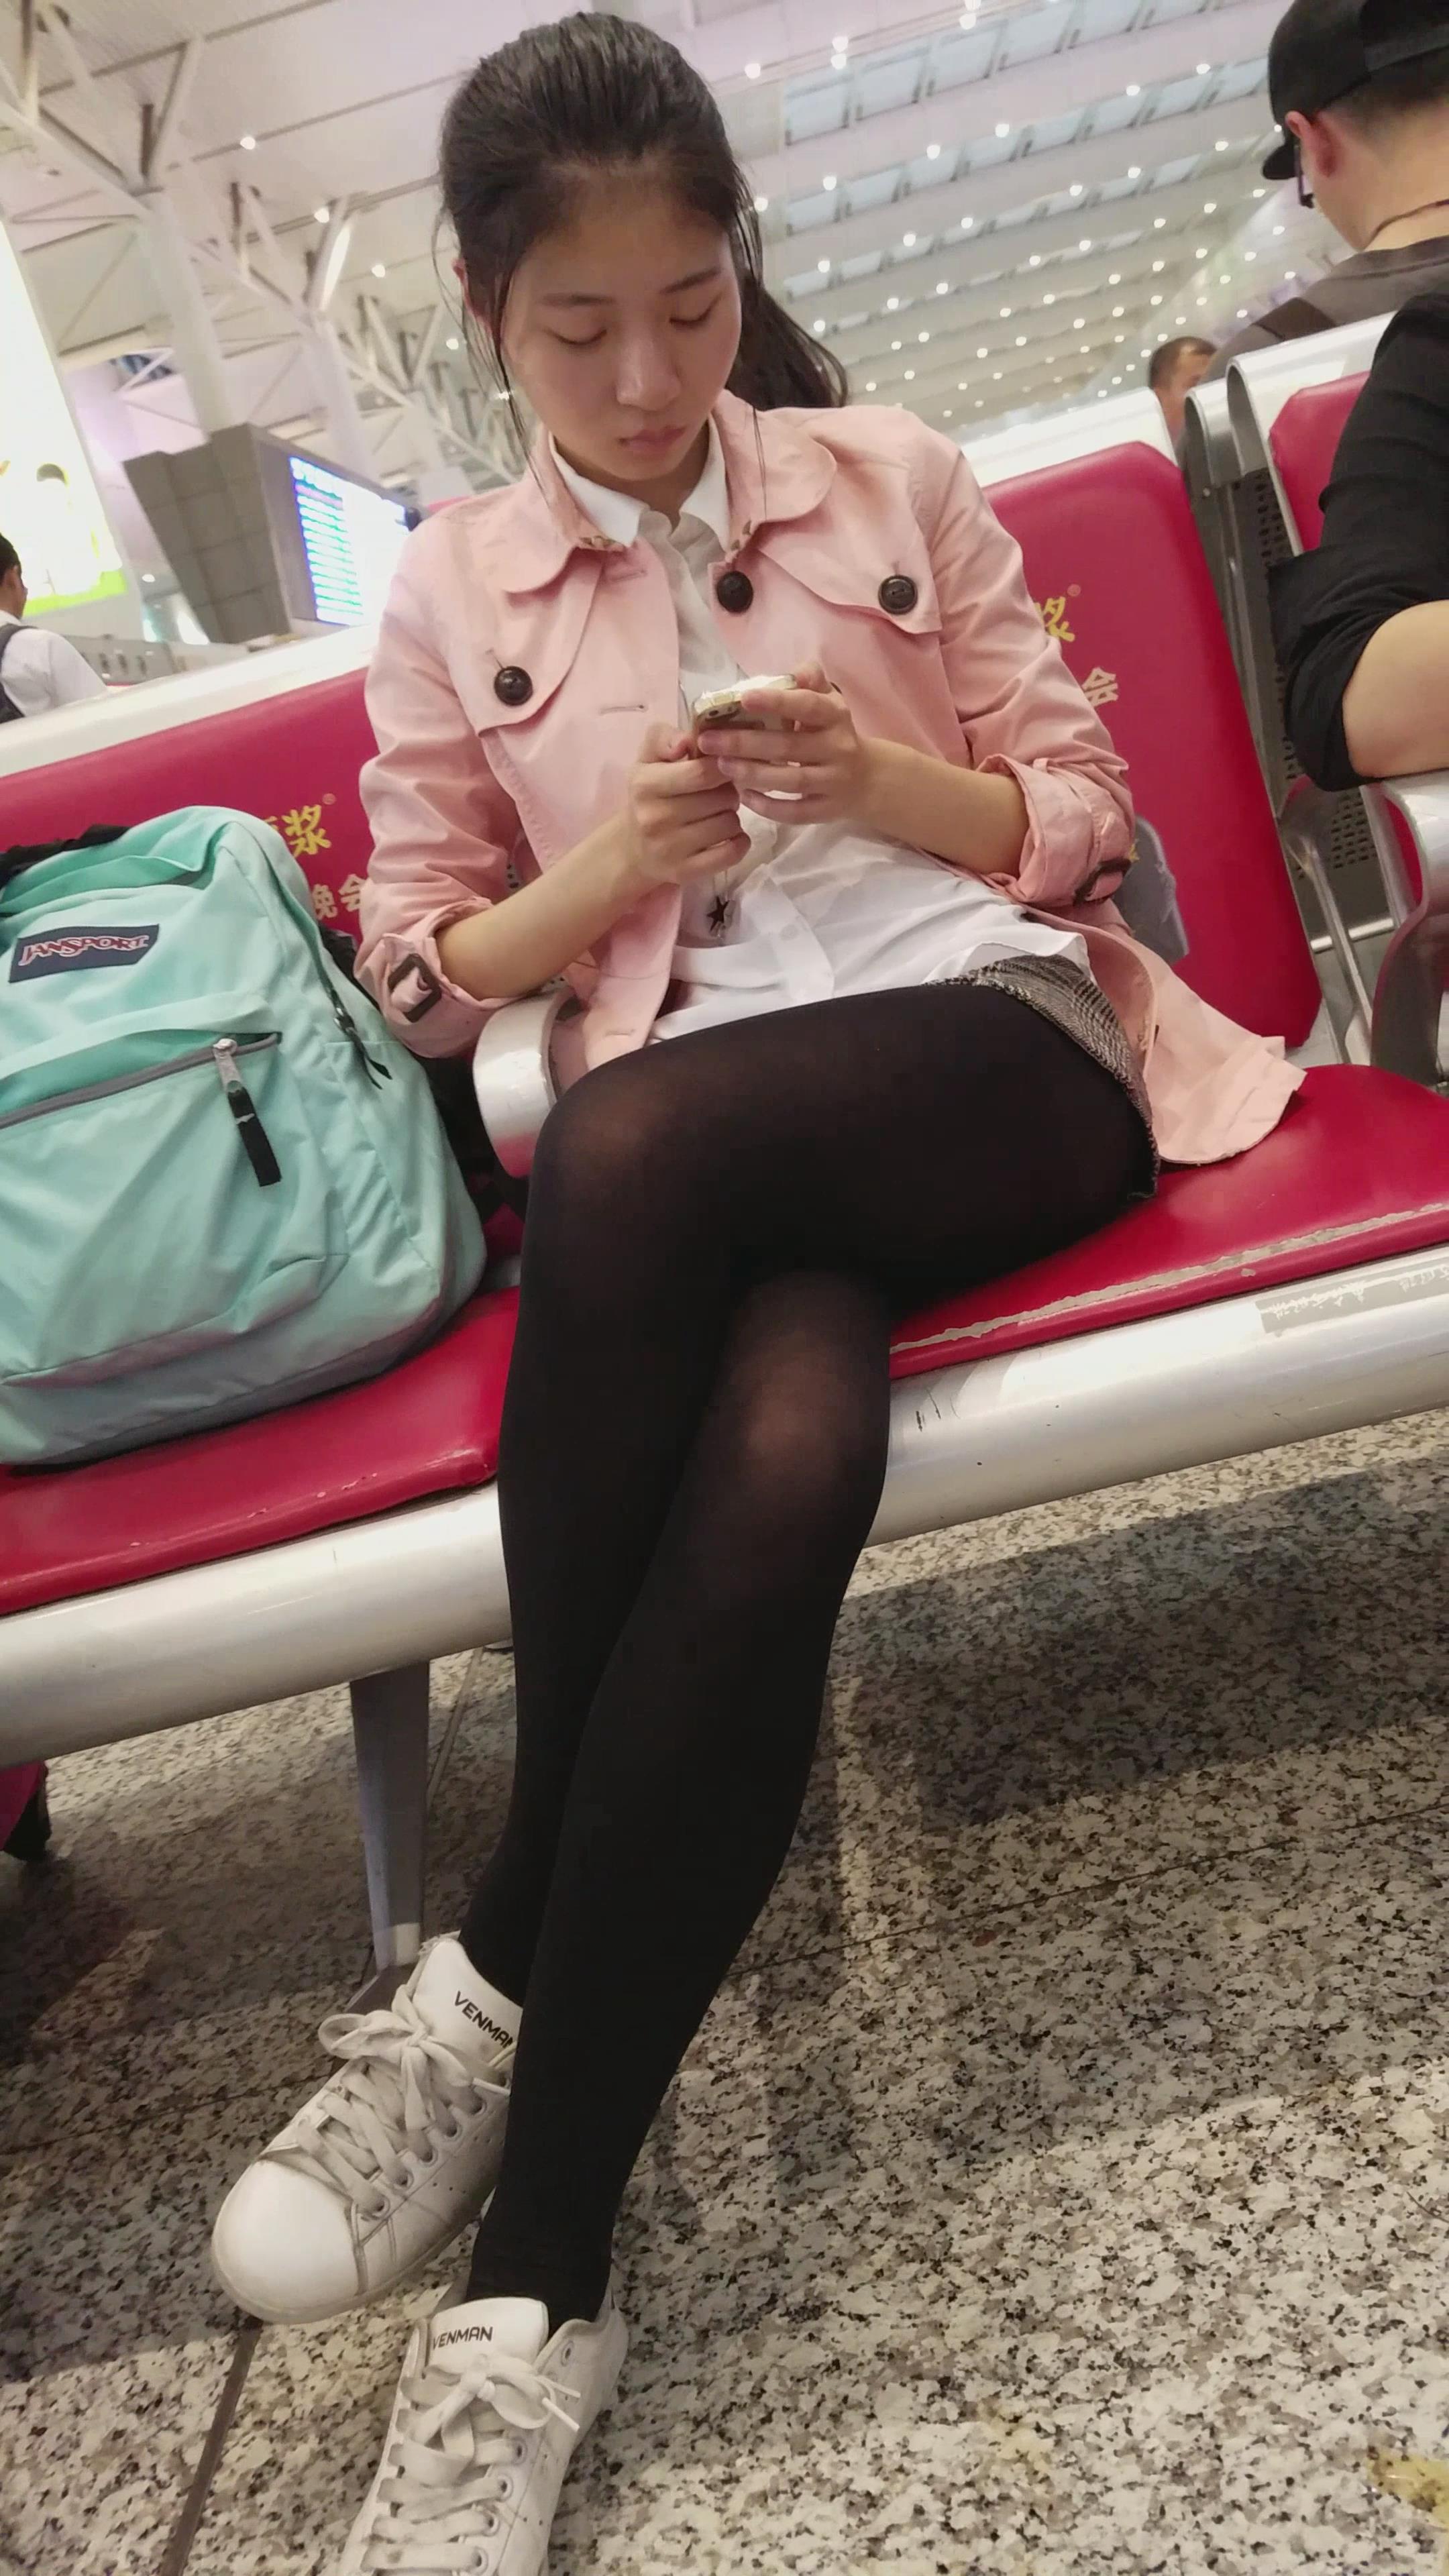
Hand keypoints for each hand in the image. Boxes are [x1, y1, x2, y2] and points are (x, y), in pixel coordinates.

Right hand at [620, 721, 749, 891]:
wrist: (632, 848)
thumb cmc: (647, 795)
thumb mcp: (647, 757)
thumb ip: (665, 737)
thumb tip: (688, 740)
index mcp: (646, 785)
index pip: (702, 772)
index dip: (722, 765)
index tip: (721, 765)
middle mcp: (656, 818)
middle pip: (722, 797)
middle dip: (728, 790)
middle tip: (719, 792)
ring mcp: (671, 849)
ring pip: (730, 824)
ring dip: (732, 816)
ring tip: (717, 813)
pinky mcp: (686, 873)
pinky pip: (732, 853)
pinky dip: (739, 842)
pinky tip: (729, 835)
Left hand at [695, 663, 867, 823]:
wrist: (868, 780)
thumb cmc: (835, 733)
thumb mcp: (830, 702)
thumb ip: (812, 680)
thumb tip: (797, 671)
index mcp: (835, 716)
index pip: (807, 706)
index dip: (777, 702)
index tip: (744, 698)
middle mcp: (838, 748)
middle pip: (789, 746)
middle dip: (745, 743)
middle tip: (709, 740)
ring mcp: (833, 782)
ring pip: (791, 780)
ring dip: (753, 774)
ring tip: (721, 766)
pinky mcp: (826, 810)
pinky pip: (795, 813)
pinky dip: (768, 807)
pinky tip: (744, 796)